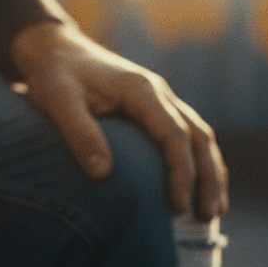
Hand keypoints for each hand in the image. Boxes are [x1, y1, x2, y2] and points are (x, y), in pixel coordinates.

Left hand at [9, 21, 228, 220]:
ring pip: (199, 137)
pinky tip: (198, 191)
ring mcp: (161, 100)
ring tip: (213, 212)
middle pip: (198, 136)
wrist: (55, 49)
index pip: (174, 133)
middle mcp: (159, 93)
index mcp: (141, 89)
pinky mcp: (154, 110)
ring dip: (210, 173)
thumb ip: (79, 133)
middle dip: (207, 178)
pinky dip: (199, 164)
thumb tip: (102, 174)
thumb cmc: (54, 75)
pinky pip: (187, 137)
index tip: (178, 205)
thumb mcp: (57, 99)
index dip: (181, 171)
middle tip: (206, 217)